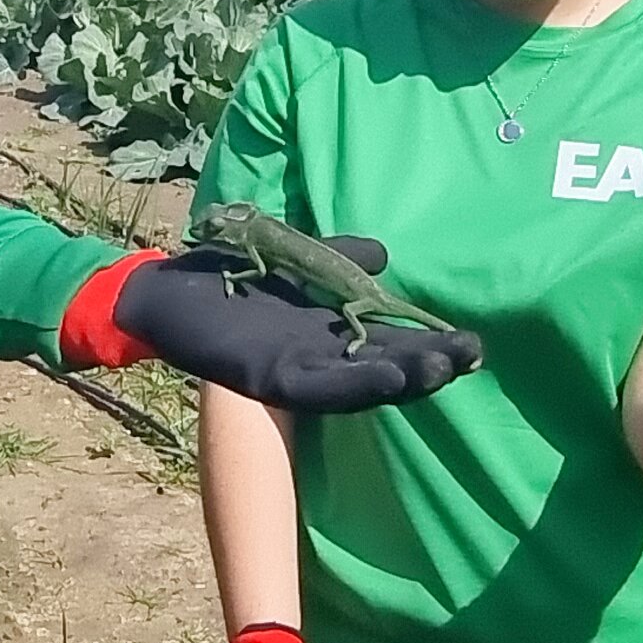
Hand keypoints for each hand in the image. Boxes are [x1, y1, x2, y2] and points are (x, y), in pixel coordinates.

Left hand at [112, 237, 482, 413]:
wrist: (168, 292)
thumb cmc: (232, 275)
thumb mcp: (297, 259)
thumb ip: (341, 258)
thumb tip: (383, 255)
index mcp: (330, 334)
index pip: (391, 342)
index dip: (430, 344)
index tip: (472, 344)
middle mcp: (320, 358)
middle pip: (385, 366)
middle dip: (429, 365)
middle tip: (474, 358)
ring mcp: (296, 371)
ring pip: (360, 382)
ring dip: (403, 379)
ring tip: (443, 370)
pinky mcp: (269, 377)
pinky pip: (319, 387)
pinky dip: (355, 384)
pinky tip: (389, 376)